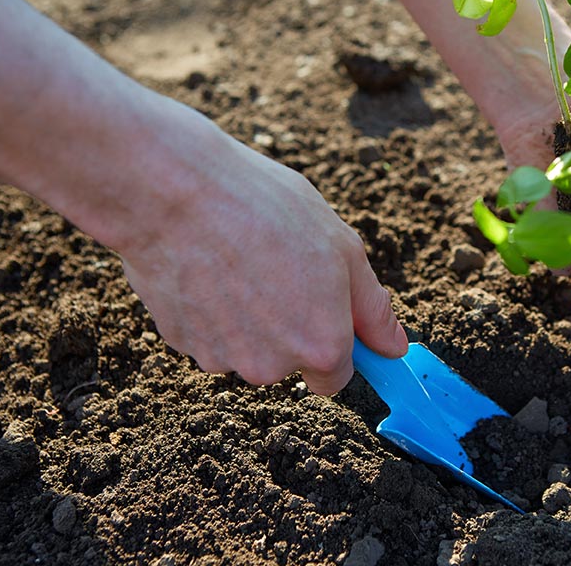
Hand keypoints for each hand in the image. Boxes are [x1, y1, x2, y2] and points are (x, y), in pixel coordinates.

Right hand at [118, 117, 407, 393]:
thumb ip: (372, 308)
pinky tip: (207, 265)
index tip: (324, 313)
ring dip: (247, 318)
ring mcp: (221, 357)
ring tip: (239, 259)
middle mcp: (271, 366)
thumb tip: (394, 349)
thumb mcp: (343, 248)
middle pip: (287, 362)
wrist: (176, 193)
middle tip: (279, 267)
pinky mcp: (180, 341)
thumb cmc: (266, 210)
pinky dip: (210, 308)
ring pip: (245, 347)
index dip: (332, 344)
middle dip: (288, 327)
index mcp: (320, 346)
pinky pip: (207, 332)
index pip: (333, 378)